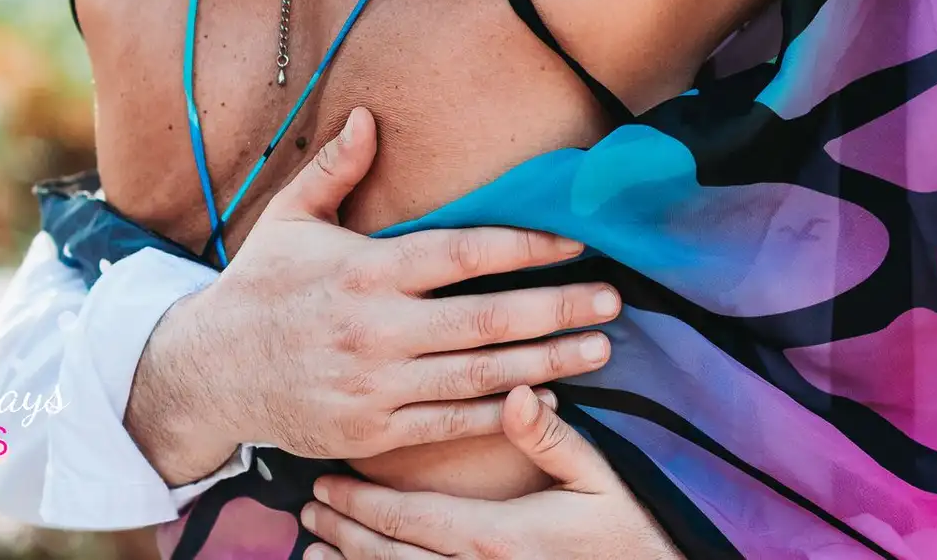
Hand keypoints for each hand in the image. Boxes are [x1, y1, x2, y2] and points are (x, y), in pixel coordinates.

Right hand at [124, 109, 621, 483]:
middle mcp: (376, 329)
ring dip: (549, 362)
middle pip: (487, 319)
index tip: (577, 243)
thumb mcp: (289, 220)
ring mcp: (377, 386)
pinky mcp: (373, 431)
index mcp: (366, 271)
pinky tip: (547, 398)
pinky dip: (503, 413)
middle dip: (558, 309)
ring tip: (600, 349)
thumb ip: (336, 170)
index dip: (525, 248)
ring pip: (480, 375)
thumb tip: (370, 116)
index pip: (462, 254)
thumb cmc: (259, 290)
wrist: (206, 375)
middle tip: (614, 301)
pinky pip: (452, 423)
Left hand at [301, 386, 681, 559]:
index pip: (411, 521)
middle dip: (346, 531)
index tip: (328, 482)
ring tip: (316, 546)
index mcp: (498, 537)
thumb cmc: (626, 526)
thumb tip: (521, 392)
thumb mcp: (597, 476)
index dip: (363, 505)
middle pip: (392, 557)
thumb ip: (552, 439)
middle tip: (310, 505)